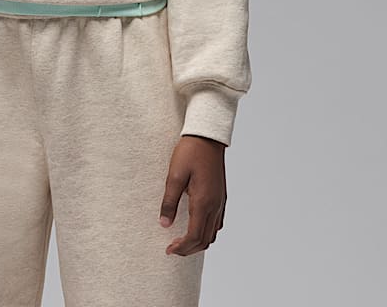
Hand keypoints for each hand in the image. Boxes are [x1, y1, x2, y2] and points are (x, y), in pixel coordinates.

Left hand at [158, 135, 226, 255]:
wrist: (207, 136)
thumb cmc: (190, 152)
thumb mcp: (174, 175)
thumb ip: (169, 201)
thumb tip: (164, 224)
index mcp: (203, 202)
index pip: (194, 236)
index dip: (181, 248)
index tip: (168, 250)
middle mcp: (215, 205)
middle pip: (205, 240)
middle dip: (188, 249)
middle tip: (172, 248)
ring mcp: (220, 201)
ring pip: (213, 233)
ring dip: (198, 242)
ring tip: (182, 240)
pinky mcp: (221, 196)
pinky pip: (217, 222)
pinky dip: (206, 231)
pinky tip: (195, 225)